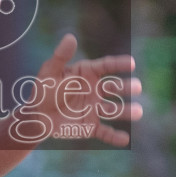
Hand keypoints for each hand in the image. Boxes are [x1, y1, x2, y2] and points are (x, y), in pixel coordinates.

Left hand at [24, 33, 142, 146]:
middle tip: (137, 87)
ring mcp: (94, 109)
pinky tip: (124, 139)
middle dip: (126, 87)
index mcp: (87, 74)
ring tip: (138, 112)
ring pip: (114, 110)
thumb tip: (70, 37)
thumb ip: (61, 56)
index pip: (106, 66)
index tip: (131, 63)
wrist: (37, 117)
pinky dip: (114, 137)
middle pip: (114, 87)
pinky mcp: (91, 126)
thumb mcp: (50, 71)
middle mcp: (95, 90)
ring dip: (127, 111)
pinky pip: (105, 132)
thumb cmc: (43, 90)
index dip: (119, 64)